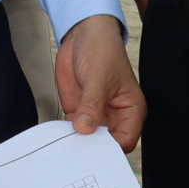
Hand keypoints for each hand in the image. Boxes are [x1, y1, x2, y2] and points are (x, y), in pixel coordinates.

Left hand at [54, 15, 144, 151]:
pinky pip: (72, 130)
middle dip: (92, 150)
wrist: (83, 33)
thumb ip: (92, 104)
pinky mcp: (78, 110)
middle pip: (106, 145)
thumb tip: (85, 129)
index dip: (111, 149)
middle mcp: (115, 116)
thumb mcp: (99, 77)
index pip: (125, 140)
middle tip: (76, 154)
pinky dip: (65, 134)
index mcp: (131, 110)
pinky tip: (57, 136)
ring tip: (65, 148)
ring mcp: (95, 114)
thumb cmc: (103, 49)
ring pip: (88, 140)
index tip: (94, 152)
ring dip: (77, 143)